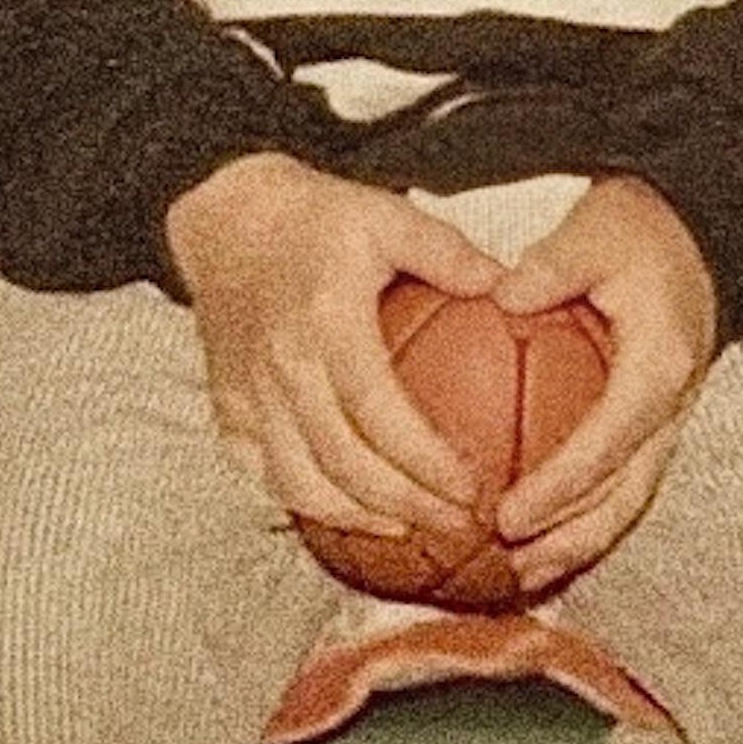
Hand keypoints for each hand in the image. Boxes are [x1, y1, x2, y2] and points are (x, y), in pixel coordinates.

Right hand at [163, 152, 506, 540]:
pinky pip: (264, 473)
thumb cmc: (317, 217)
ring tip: (408, 527)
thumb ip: (449, 254)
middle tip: (456, 524)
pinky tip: (346, 510)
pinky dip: (304, 502)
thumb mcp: (388, 216)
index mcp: (328, 320)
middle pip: (342, 462)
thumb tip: (515, 291)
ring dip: (355, 518)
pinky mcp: (227, 408)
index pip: (378, 412)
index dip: (424, 461)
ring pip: (298, 482)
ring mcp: (249, 393)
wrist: (227, 217)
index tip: (470, 488)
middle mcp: (283, 365)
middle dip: (404, 505)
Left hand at [488, 173, 719, 590]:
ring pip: (630, 500)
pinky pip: (624, 481)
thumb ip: (552, 264)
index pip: (609, 444)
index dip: (559, 487)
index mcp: (660, 366)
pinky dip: (586, 514)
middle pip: (626, 495)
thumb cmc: (643, 228)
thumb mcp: (596, 229)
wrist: (701, 229)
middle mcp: (672, 405)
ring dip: (580, 541)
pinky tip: (538, 531)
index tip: (507, 516)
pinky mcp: (656, 420)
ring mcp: (670, 418)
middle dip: (571, 539)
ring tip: (522, 574)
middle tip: (509, 566)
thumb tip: (500, 296)